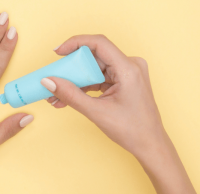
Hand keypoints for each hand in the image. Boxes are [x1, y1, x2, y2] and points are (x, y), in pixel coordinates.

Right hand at [43, 35, 165, 158]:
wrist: (150, 145)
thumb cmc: (132, 130)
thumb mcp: (96, 112)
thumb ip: (70, 95)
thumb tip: (49, 82)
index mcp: (129, 69)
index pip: (99, 43)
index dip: (75, 43)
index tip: (58, 52)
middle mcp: (131, 66)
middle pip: (95, 57)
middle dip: (72, 69)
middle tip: (53, 79)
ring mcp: (129, 74)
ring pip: (95, 69)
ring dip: (76, 81)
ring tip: (56, 95)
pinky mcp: (125, 82)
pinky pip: (100, 78)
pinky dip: (85, 87)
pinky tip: (69, 98)